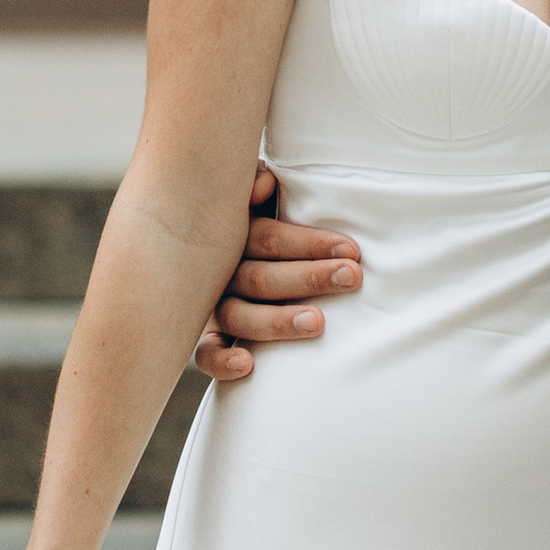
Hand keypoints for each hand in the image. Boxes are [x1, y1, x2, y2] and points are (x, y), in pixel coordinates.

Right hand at [191, 162, 361, 381]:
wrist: (197, 240)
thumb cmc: (253, 220)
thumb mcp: (252, 199)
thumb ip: (257, 185)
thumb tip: (264, 183)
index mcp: (232, 235)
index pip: (270, 239)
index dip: (310, 244)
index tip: (351, 249)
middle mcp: (219, 271)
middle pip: (261, 278)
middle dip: (309, 277)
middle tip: (350, 276)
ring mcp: (210, 305)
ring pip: (239, 316)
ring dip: (278, 320)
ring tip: (318, 323)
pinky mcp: (206, 337)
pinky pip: (206, 354)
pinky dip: (222, 361)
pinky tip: (248, 365)